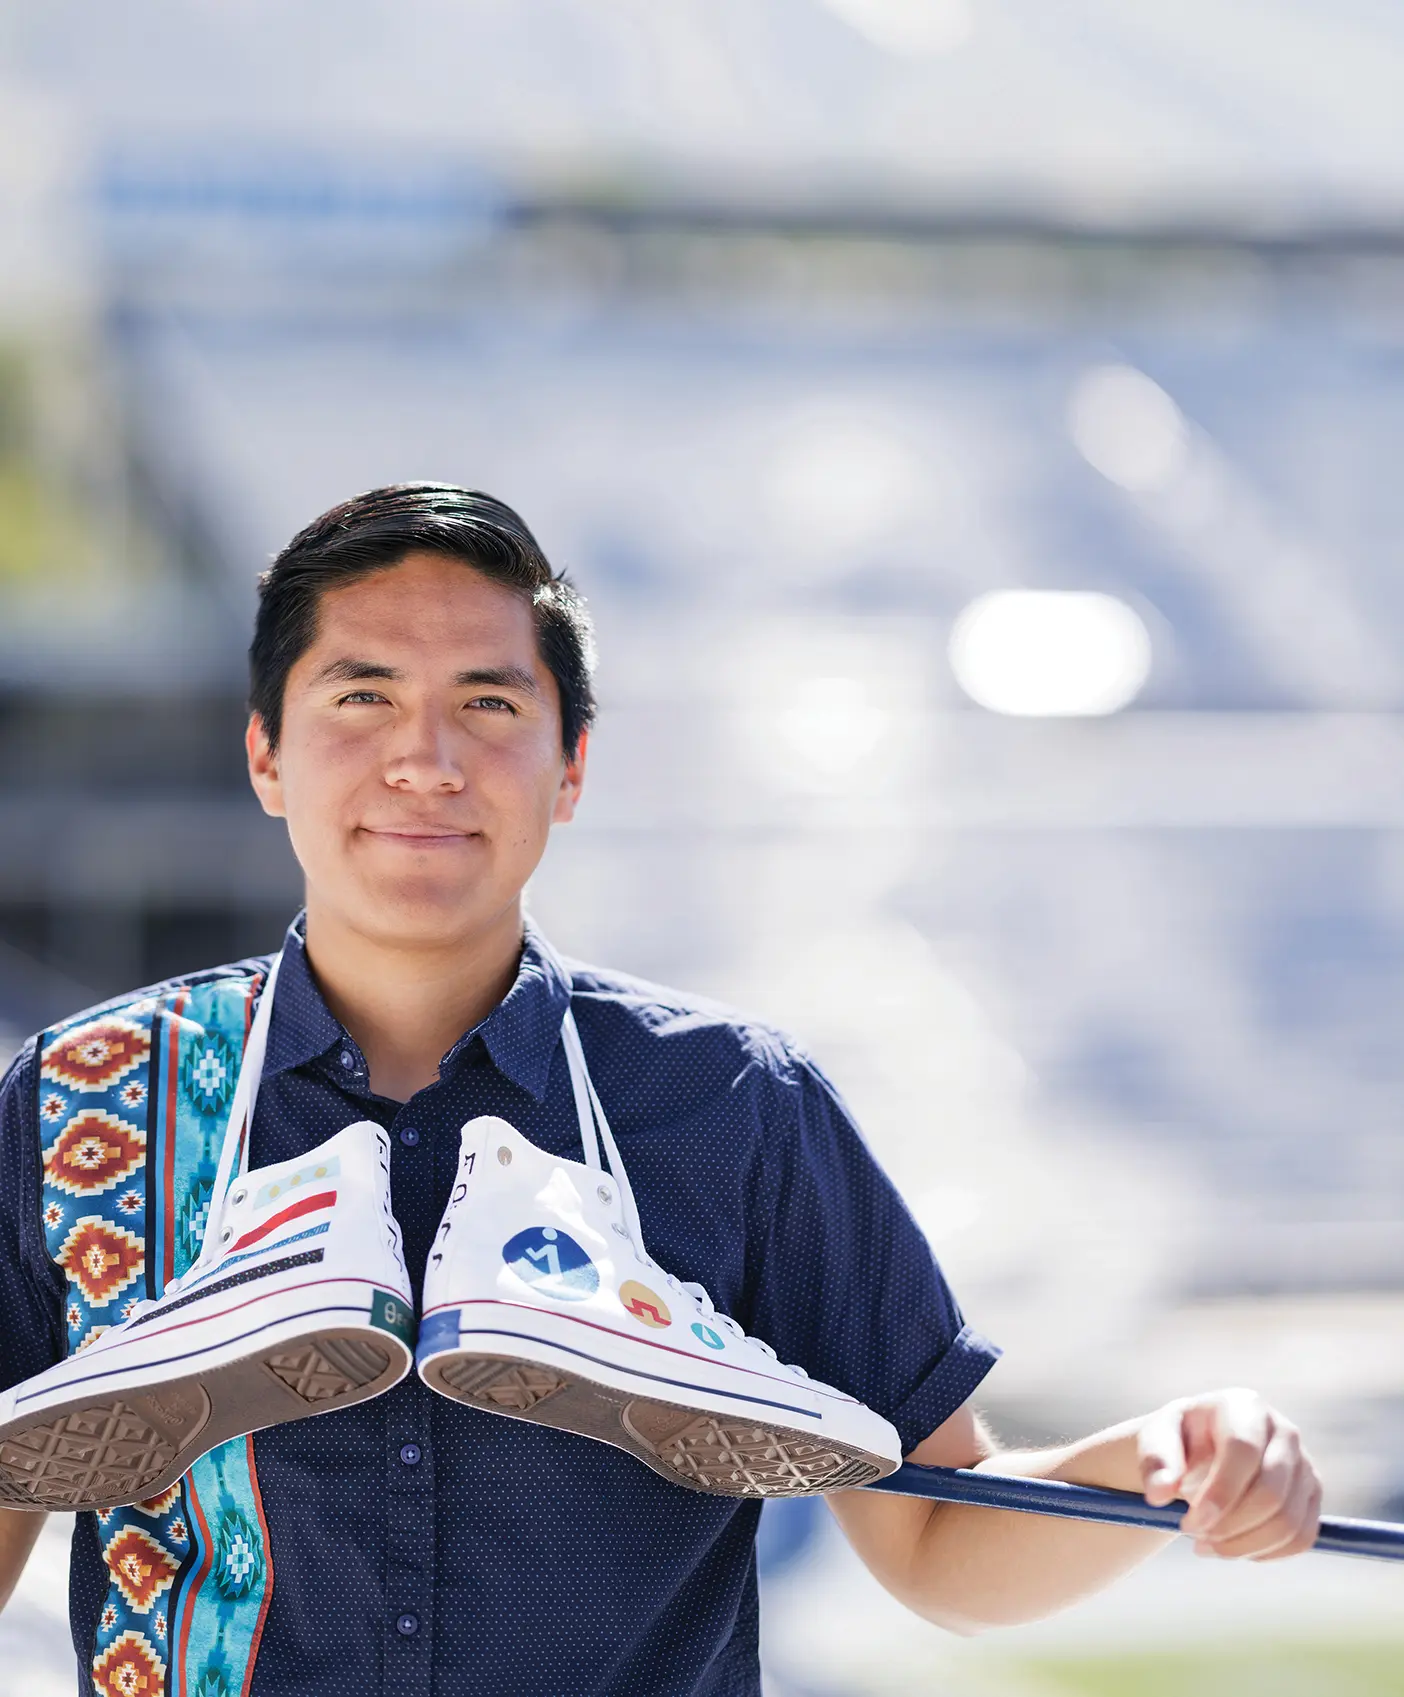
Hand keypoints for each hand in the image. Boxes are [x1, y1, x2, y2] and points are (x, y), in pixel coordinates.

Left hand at [1137, 1388, 1321, 1559]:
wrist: (1198, 1452)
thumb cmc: (1176, 1443)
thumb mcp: (1155, 1441)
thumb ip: (1156, 1463)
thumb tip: (1160, 1493)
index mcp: (1244, 1406)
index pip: (1244, 1451)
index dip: (1220, 1492)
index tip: (1190, 1524)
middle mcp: (1283, 1431)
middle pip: (1271, 1490)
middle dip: (1231, 1525)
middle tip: (1194, 1537)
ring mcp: (1304, 1465)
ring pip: (1289, 1521)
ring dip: (1244, 1544)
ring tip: (1206, 1546)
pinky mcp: (1311, 1497)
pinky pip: (1301, 1538)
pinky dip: (1265, 1552)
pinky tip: (1232, 1548)